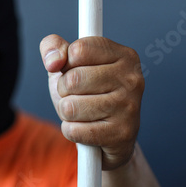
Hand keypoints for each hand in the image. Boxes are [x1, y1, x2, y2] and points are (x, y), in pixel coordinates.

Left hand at [40, 34, 143, 169]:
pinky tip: (86, 128)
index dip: (66, 64)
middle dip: (64, 91)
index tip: (73, 70)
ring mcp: (129, 107)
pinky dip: (71, 130)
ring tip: (82, 112)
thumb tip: (53, 60)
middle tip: (77, 95)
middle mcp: (132, 79)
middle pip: (72, 79)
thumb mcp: (68, 65)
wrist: (106, 138)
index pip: (78, 50)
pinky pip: (74, 130)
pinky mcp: (121, 134)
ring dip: (66, 112)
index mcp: (124, 55)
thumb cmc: (86, 94)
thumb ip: (53, 48)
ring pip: (70, 107)